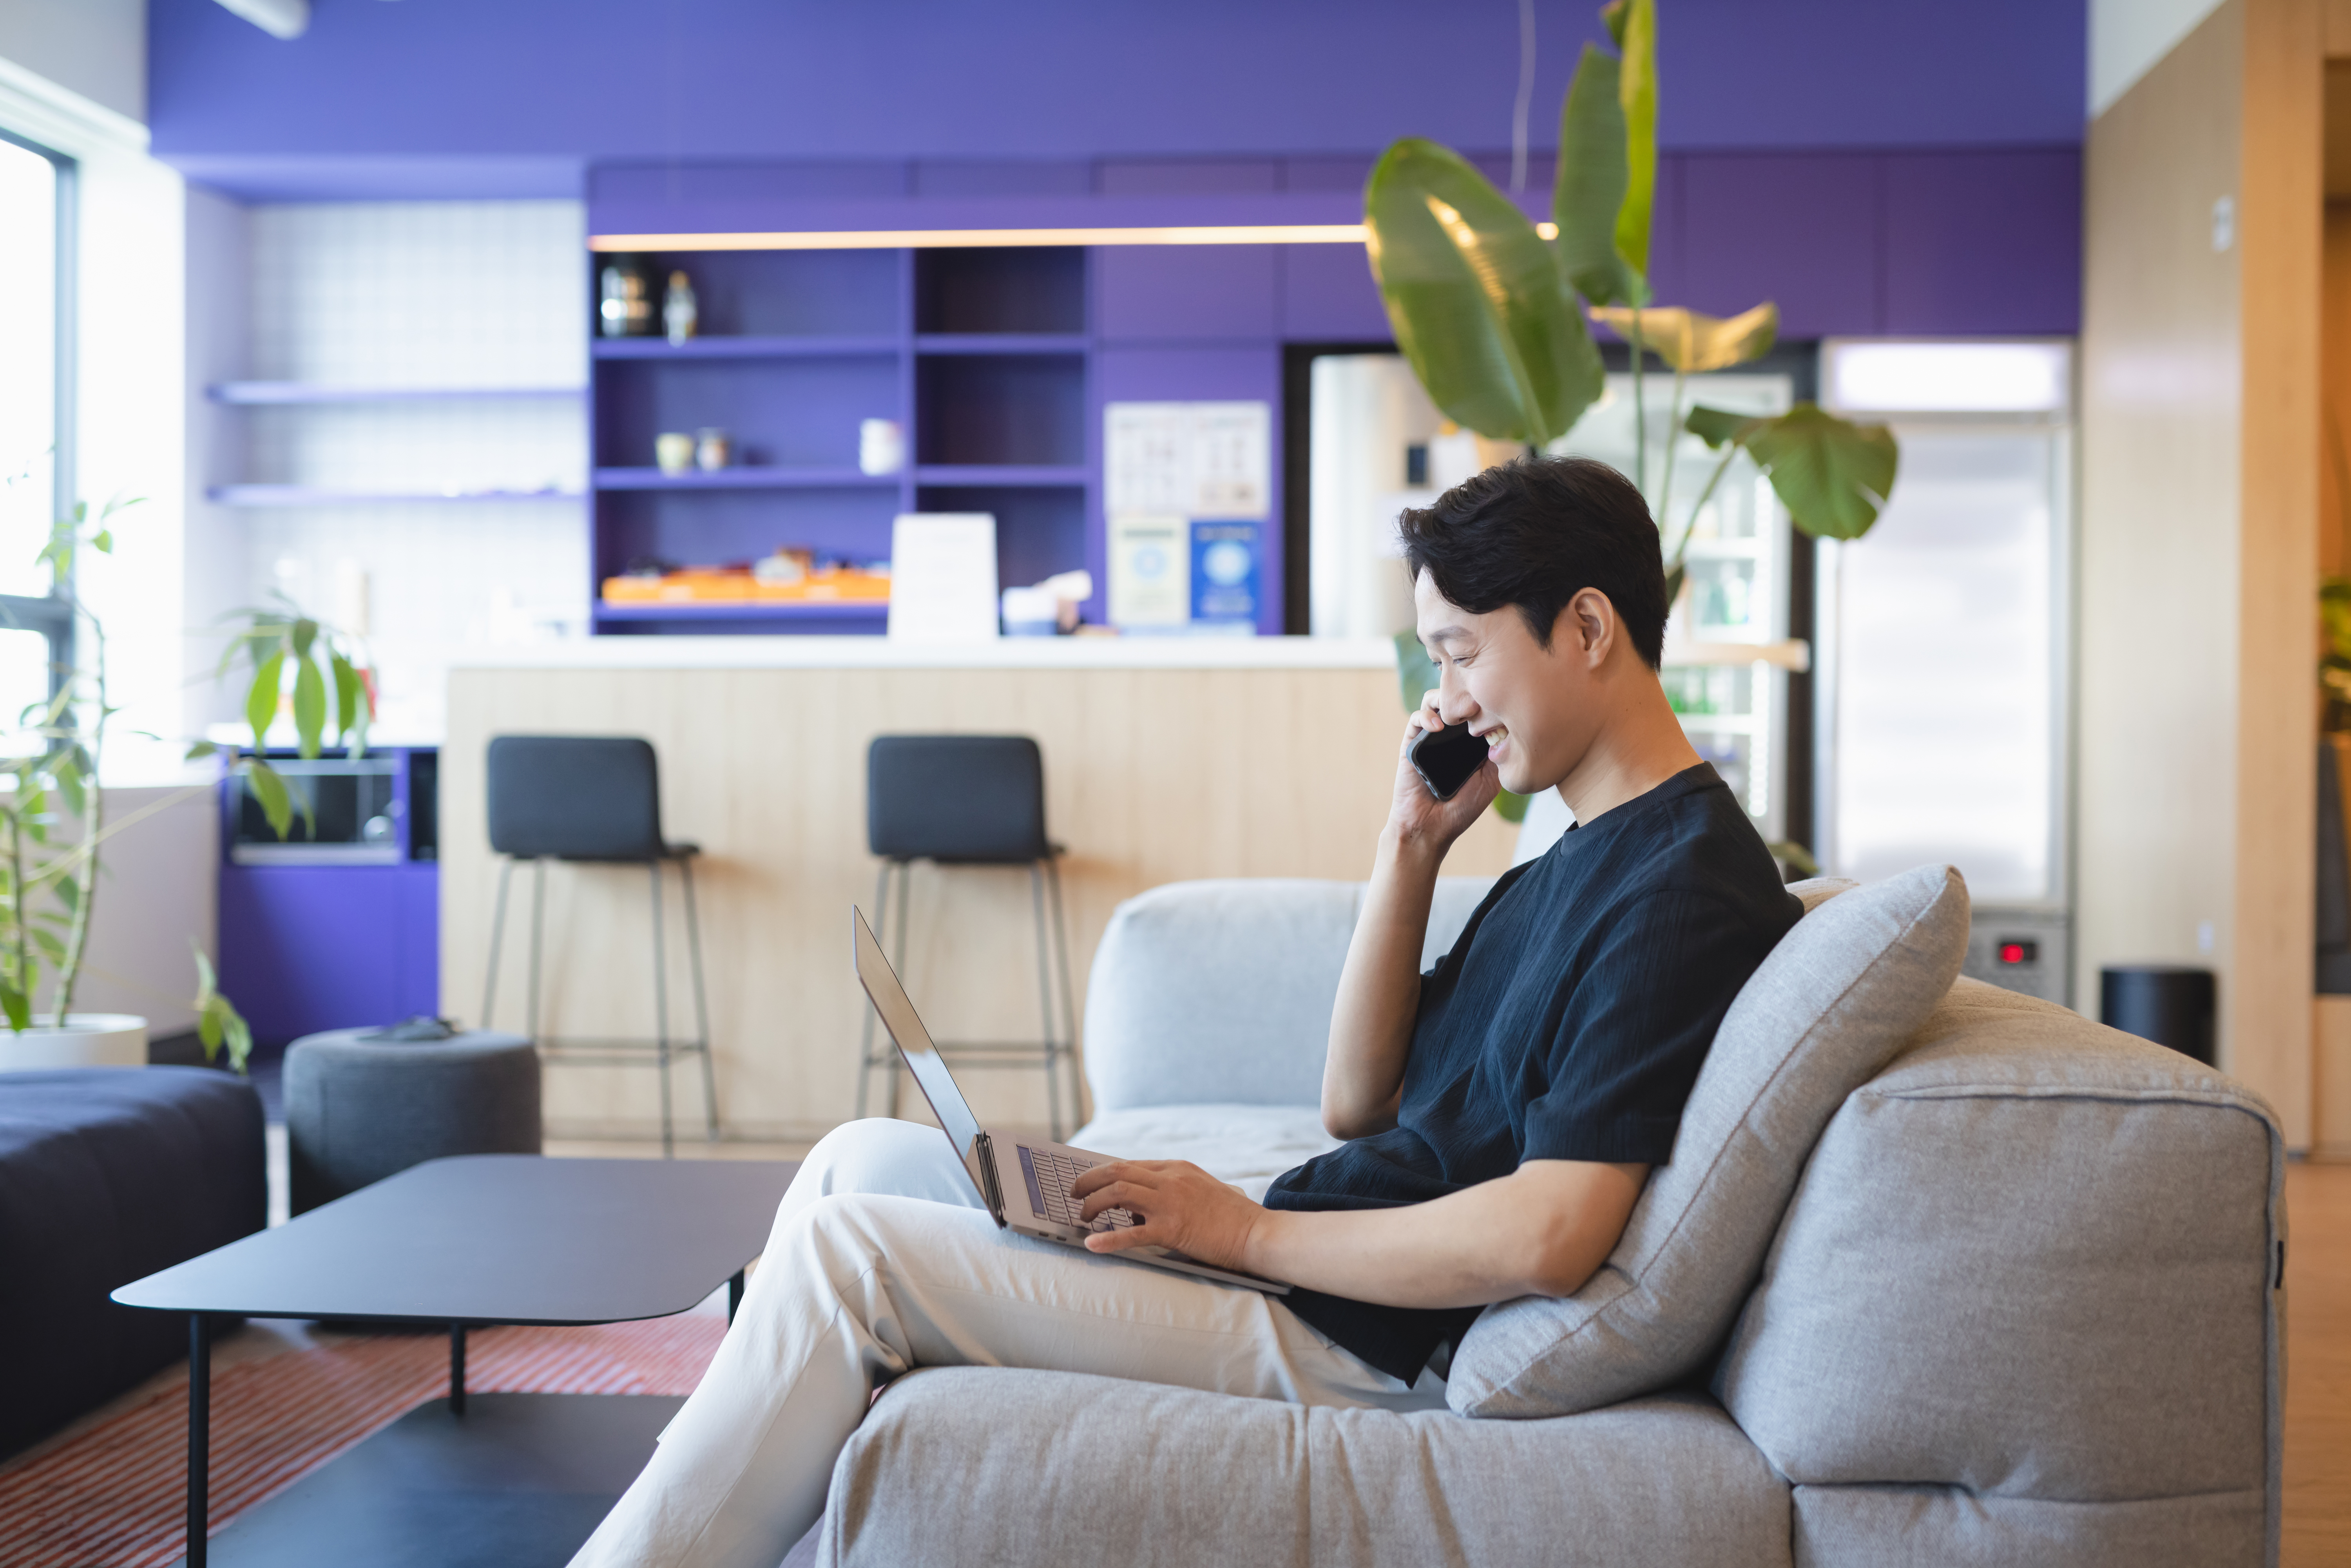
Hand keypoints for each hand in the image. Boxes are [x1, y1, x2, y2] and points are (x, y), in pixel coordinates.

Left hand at [1070, 1159, 1269, 1274]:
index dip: (1102, 1173)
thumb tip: (1137, 1207)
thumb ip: (1171, 1191)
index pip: (1129, 1164)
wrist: (1256, 1233)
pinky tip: (1091, 1244)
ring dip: (1093, 1204)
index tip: (1087, 1183)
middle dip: (1088, 1181)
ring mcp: (1170, 1203)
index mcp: (1176, 1168)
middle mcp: (1170, 1179)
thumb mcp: (1200, 1190)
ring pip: (1117, 1193)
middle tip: (1073, 1194)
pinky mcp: (1173, 1229)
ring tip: (1083, 1218)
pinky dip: (1108, 1239)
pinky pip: (1132, 1233)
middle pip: (1116, 1171)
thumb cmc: (1231, 1217)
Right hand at [1387, 691, 1499, 853]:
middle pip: (1457, 699)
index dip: (1487, 700)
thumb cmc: (1461, 808)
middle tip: (1481, 700)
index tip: (1499, 701)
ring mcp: (1430, 737)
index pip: (1478, 709)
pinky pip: (1417, 718)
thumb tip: (1508, 727)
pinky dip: (1427, 716)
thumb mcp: (1490, 780)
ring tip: (1462, 710)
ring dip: (1447, 697)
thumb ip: (1498, 755)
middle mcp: (1451, 735)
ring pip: (1436, 700)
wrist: (1430, 827)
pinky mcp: (1411, 742)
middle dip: (1468, 692)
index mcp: (1470, 742)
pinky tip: (1437, 727)